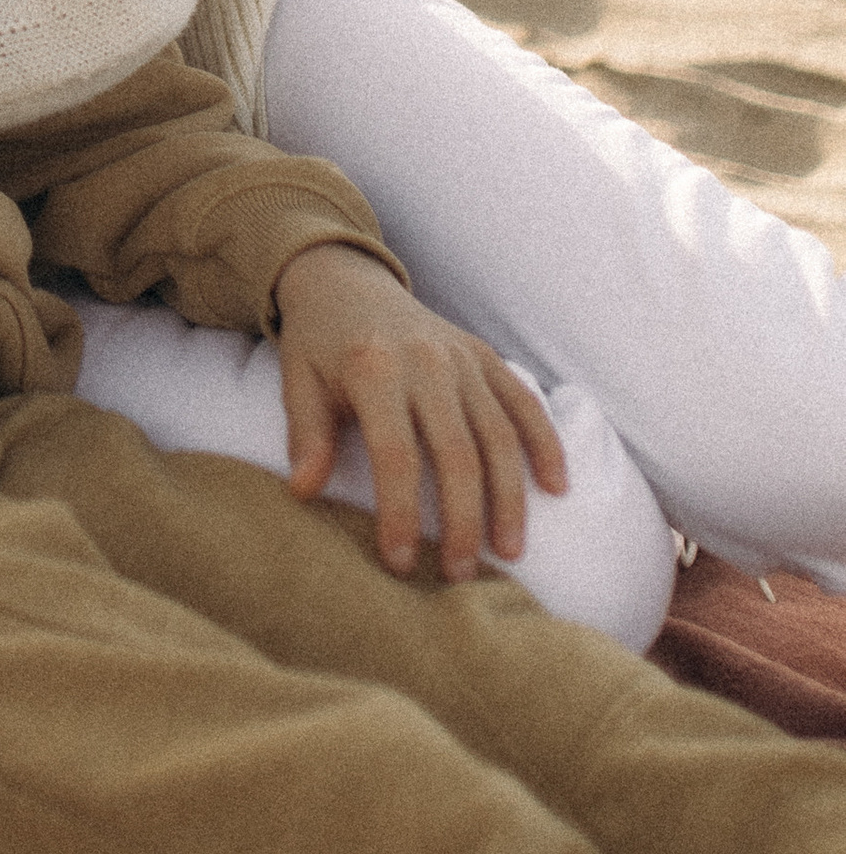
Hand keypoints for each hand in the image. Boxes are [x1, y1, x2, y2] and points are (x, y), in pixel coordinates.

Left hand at [271, 241, 568, 582]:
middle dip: (462, 521)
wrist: (347, 280)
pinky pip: (524, 402)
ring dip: (509, 497)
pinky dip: (545, 442)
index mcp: (374, 368)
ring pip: (498, 435)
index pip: (395, 454)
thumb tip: (302, 491)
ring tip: (508, 550)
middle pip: (456, 453)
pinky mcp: (486, 355)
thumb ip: (305, 434)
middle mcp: (427, 362)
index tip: (401, 562)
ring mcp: (463, 357)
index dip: (400, 513)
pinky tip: (556, 487)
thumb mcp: (297, 380)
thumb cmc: (319, 343)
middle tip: (461, 573)